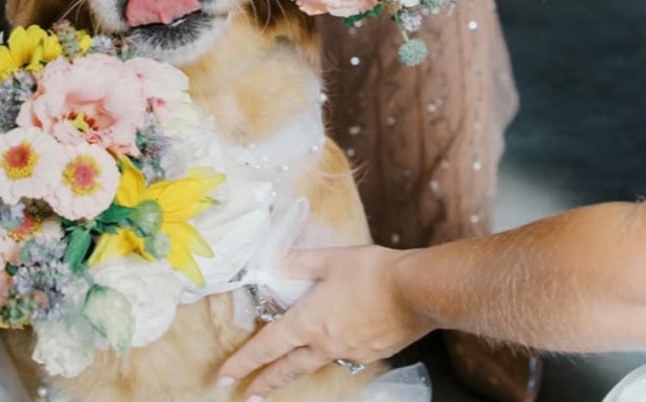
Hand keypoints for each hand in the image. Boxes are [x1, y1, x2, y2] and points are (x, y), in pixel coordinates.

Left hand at [217, 245, 434, 399]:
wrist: (419, 290)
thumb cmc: (373, 272)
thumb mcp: (329, 259)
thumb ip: (299, 262)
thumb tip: (275, 263)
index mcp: (309, 322)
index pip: (267, 346)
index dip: (244, 362)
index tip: (226, 376)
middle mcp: (325, 343)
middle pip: (288, 368)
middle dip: (265, 382)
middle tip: (248, 395)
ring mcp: (350, 351)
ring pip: (315, 364)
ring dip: (296, 370)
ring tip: (285, 374)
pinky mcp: (372, 353)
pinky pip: (344, 356)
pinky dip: (331, 353)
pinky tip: (334, 346)